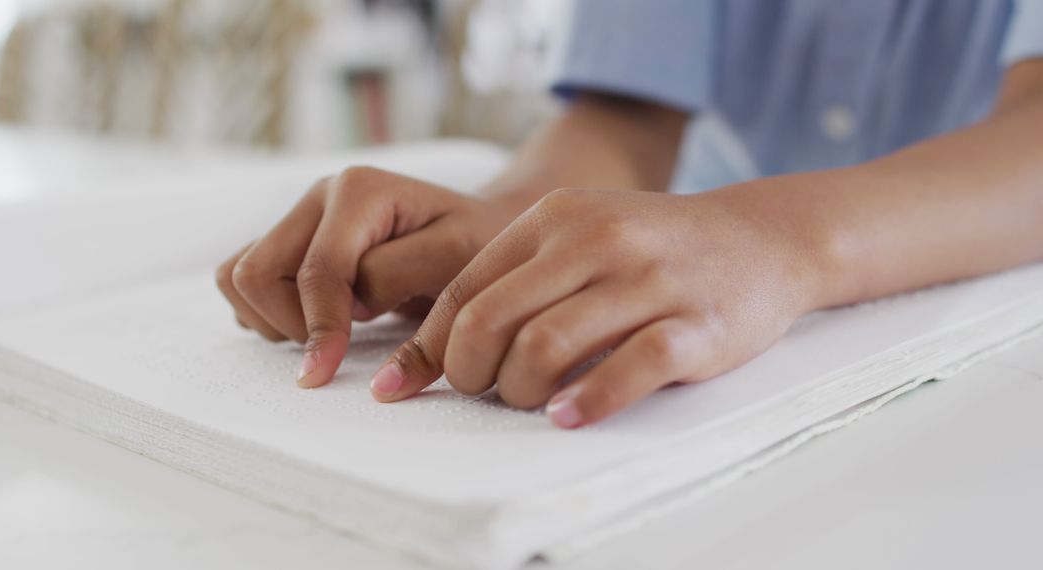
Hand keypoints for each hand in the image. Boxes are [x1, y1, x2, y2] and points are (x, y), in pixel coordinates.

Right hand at [215, 166, 516, 387]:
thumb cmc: (472, 246)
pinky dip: (265, 313)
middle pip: (256, 273)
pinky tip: (315, 323)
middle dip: (290, 323)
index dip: (320, 329)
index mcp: (358, 190)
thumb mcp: (457, 257)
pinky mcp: (288, 241)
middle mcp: (319, 195)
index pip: (315, 271)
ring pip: (238, 277)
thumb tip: (349, 304)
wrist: (476, 233)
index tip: (324, 374)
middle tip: (338, 346)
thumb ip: (398, 275)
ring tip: (329, 331)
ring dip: (273, 318)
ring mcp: (299, 217)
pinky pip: (241, 283)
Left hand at [368, 186, 824, 427]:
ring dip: (522, 393)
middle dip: (470, 375)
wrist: (761, 237)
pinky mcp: (696, 324)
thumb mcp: (578, 235)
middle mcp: (596, 240)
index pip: (464, 290)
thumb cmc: (653, 248)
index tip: (411, 384)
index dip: (431, 347)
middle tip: (485, 393)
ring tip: (535, 403)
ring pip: (546, 348)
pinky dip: (588, 403)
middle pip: (492, 322)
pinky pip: (629, 369)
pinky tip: (570, 418)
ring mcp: (648, 280)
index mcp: (555, 217)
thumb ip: (515, 279)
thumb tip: (436, 350)